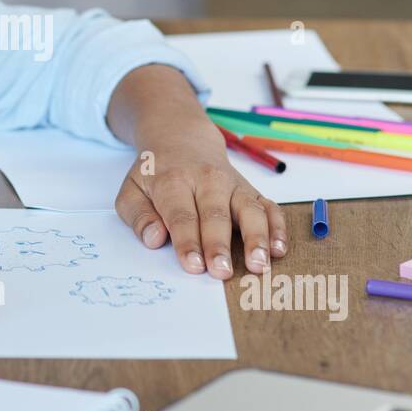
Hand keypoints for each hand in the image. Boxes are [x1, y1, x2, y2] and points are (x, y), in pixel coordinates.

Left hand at [114, 116, 288, 278]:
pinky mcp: (251, 190)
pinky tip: (279, 249)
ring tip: (259, 264)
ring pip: (249, 210)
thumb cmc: (157, 172)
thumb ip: (138, 216)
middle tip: (222, 271)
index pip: (181, 215)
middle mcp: (207, 181)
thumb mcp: (132, 189)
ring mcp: (233, 185)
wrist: (181, 139)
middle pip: (216, 215)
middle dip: (220, 245)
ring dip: (257, 238)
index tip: (194, 265)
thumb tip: (154, 238)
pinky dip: (278, 227)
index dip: (188, 241)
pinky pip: (269, 207)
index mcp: (174, 181)